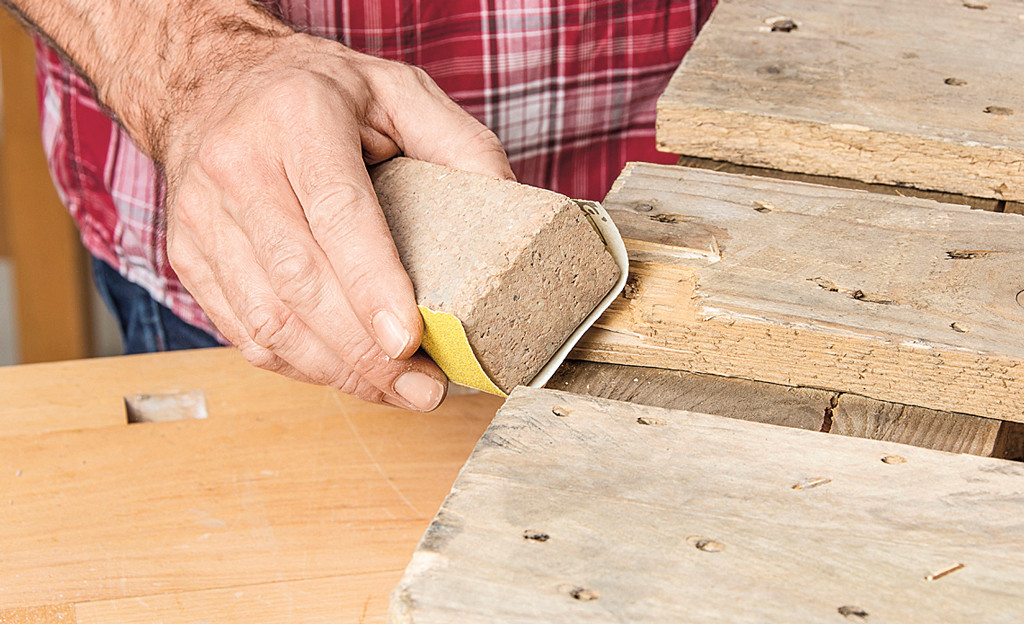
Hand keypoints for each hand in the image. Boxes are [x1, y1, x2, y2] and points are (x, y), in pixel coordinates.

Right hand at [160, 32, 513, 409]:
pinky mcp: (189, 255)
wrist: (209, 83)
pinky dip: (299, 366)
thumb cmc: (316, 92)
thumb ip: (460, 145)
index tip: (407, 340)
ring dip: (335, 371)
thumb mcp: (398, 91)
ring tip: (395, 393)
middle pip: (300, 281)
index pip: (337, 213)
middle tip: (422, 388)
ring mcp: (203, 217)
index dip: (372, 284)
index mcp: (297, 118)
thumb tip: (513, 216)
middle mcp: (237, 166)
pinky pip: (243, 331)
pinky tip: (345, 374)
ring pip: (267, 319)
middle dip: (364, 352)